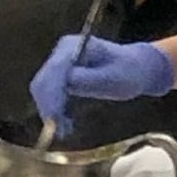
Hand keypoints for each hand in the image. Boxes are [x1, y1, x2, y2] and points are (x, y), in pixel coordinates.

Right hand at [28, 30, 175, 133]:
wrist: (134, 69)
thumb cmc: (128, 71)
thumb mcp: (113, 77)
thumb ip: (89, 78)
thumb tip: (67, 81)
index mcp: (73, 46)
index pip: (55, 70)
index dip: (52, 94)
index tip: (55, 117)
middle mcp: (61, 52)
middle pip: (43, 81)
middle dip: (48, 106)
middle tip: (58, 130)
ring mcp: (59, 64)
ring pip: (42, 90)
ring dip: (50, 111)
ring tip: (64, 130)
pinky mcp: (60, 77)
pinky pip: (49, 95)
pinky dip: (54, 111)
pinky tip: (65, 125)